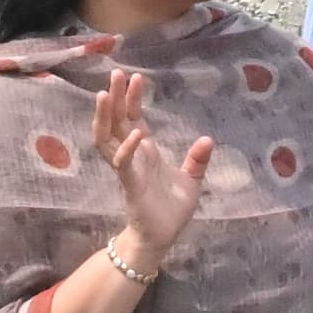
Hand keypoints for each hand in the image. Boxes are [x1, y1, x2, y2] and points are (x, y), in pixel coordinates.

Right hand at [93, 70, 216, 265]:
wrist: (162, 239)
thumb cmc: (171, 210)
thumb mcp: (191, 180)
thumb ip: (197, 160)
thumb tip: (208, 138)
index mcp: (145, 152)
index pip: (133, 118)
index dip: (131, 98)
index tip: (134, 77)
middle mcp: (132, 156)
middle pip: (116, 121)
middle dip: (114, 98)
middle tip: (115, 73)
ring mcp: (128, 170)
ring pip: (108, 138)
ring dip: (105, 117)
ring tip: (104, 95)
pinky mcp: (130, 186)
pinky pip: (123, 165)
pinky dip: (127, 149)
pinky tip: (136, 134)